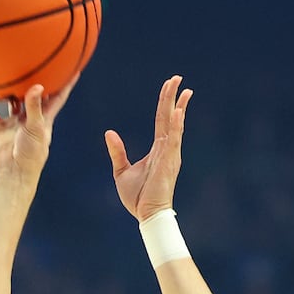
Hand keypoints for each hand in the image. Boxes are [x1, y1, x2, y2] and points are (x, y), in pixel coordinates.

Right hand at [0, 77, 77, 182]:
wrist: (11, 173)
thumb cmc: (29, 155)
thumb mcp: (35, 128)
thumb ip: (34, 107)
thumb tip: (37, 86)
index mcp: (44, 119)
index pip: (58, 97)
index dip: (66, 83)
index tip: (74, 68)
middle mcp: (29, 119)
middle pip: (34, 96)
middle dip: (36, 81)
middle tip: (36, 61)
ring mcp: (13, 123)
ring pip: (11, 101)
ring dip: (10, 89)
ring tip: (7, 70)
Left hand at [105, 75, 193, 220]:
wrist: (146, 215)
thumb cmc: (137, 197)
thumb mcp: (121, 171)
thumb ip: (117, 151)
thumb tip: (109, 132)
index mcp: (157, 149)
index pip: (162, 120)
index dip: (165, 102)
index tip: (170, 86)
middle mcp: (167, 148)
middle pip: (170, 117)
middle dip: (173, 97)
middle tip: (178, 77)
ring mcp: (170, 155)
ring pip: (175, 125)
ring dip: (179, 107)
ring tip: (184, 89)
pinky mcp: (169, 162)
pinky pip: (174, 140)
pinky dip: (177, 125)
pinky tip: (179, 112)